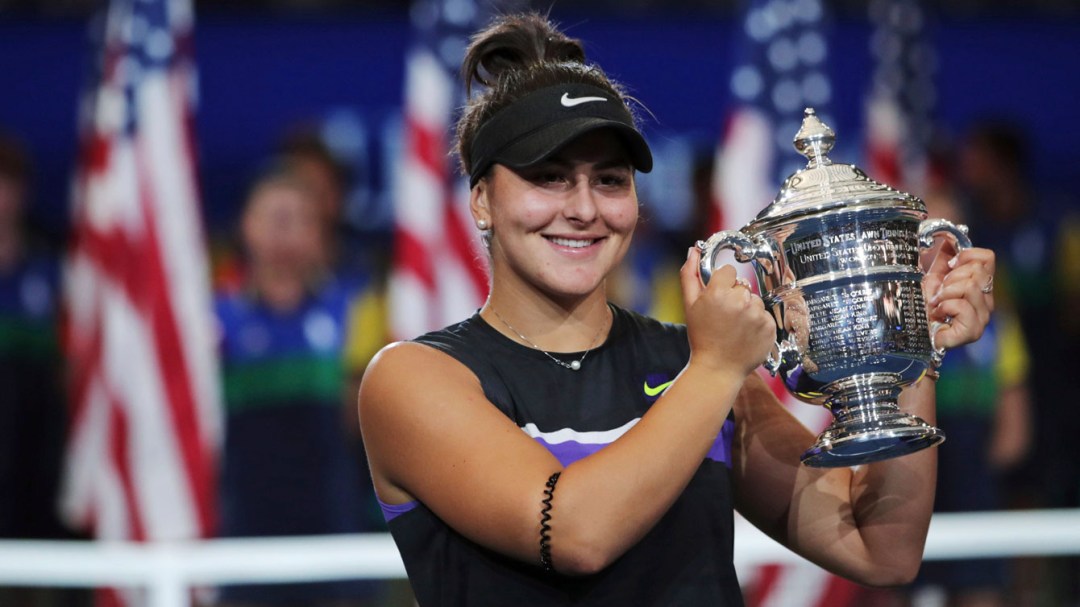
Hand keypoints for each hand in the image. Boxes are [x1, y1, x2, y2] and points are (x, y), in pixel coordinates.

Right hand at [680, 247, 775, 375]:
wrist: (717, 369)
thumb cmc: (701, 337)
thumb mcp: (689, 306)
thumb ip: (690, 275)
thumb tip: (693, 251)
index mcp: (718, 293)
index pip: (728, 272)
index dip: (722, 284)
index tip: (718, 298)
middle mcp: (740, 301)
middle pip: (742, 286)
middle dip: (734, 297)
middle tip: (724, 317)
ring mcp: (757, 314)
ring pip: (754, 300)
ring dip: (747, 310)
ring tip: (735, 328)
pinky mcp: (769, 326)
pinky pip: (765, 315)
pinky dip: (758, 323)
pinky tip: (746, 334)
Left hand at [923, 245, 995, 350]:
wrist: (911, 329)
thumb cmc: (923, 305)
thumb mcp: (933, 275)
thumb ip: (945, 256)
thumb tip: (950, 235)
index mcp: (980, 285)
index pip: (987, 257)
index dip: (965, 256)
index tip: (948, 267)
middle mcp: (986, 301)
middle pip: (978, 271)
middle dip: (950, 278)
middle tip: (939, 292)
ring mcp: (982, 317)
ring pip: (970, 286)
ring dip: (945, 293)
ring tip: (937, 303)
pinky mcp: (972, 331)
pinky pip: (963, 306)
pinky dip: (945, 307)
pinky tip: (939, 314)